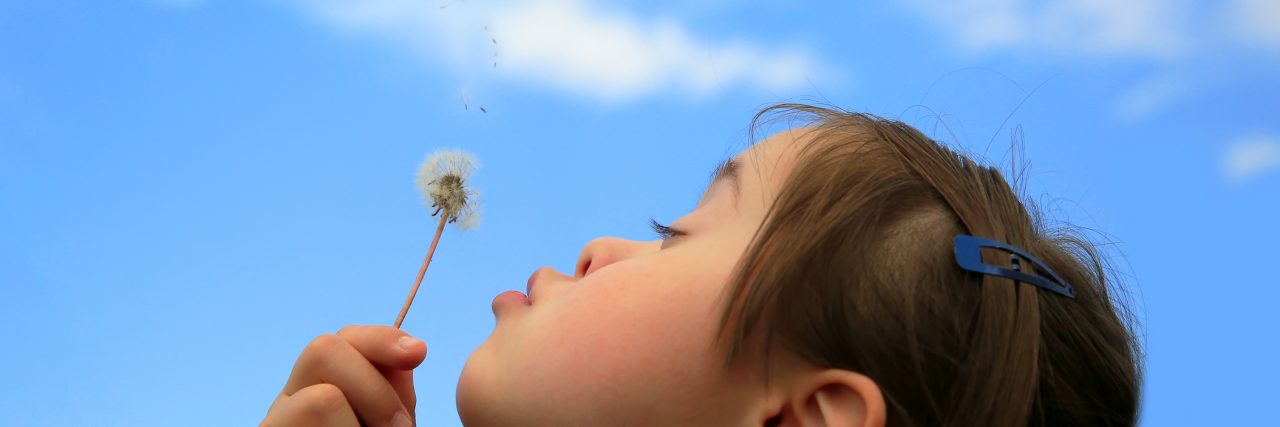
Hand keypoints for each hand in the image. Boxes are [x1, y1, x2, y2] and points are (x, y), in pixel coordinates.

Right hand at [261, 325, 427, 426]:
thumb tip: (408, 351)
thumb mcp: (388, 424)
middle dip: (374, 388)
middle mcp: (288, 399)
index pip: (340, 340)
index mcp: (317, 386)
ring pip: (322, 398)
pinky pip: (314, 421)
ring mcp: (273, 420)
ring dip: (362, 424)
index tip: (418, 351)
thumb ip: (393, 391)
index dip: (381, 338)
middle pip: (323, 349)